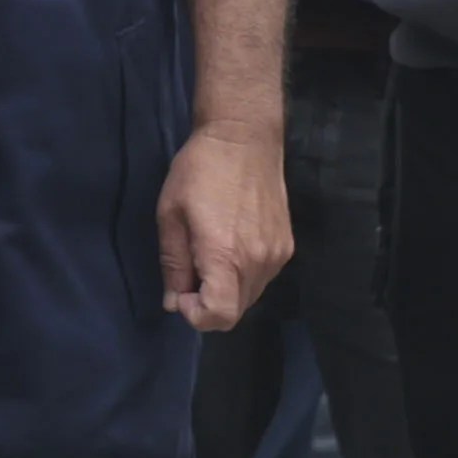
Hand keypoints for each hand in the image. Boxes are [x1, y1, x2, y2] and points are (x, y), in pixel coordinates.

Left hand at [159, 120, 291, 331]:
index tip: (180, 294)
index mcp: (226, 256)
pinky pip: (262, 277)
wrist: (245, 141)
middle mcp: (259, 263)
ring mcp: (277, 256)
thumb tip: (173, 302)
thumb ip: (173, 263)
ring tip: (205, 253)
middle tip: (187, 273)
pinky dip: (241, 275)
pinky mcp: (287, 247)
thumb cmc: (198, 172)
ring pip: (250, 296)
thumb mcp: (170, 215)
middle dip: (207, 303)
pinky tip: (227, 244)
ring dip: (225, 289)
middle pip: (236, 310)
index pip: (221, 315)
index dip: (196, 316)